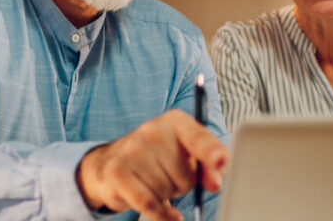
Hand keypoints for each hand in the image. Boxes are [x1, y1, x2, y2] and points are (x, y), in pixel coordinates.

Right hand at [75, 109, 227, 220]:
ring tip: (155, 183)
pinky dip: (160, 214)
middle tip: (169, 176)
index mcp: (175, 121)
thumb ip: (209, 165)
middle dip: (182, 184)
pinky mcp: (116, 171)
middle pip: (186, 175)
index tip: (221, 160)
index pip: (198, 138)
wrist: (111, 163)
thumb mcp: (187, 155)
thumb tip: (215, 182)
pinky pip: (148, 203)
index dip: (211, 151)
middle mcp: (152, 130)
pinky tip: (165, 214)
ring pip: (167, 191)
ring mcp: (132, 149)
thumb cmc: (158, 159)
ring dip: (166, 196)